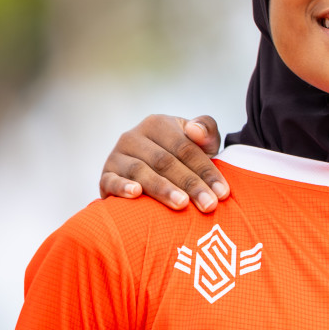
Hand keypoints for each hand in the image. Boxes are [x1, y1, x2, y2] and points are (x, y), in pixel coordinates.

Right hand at [98, 114, 228, 211]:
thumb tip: (195, 130)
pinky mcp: (106, 175)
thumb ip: (206, 130)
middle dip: (190, 184)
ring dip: (163, 189)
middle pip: (166, 162)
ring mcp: (117, 156)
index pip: (185, 148)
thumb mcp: (200, 142)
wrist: (154, 173)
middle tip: (209, 205)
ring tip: (182, 204)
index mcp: (158, 124)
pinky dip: (122, 187)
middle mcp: (134, 137)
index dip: (206, 170)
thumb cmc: (182, 158)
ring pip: (141, 172)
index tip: (223, 193)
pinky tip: (136, 193)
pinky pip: (111, 181)